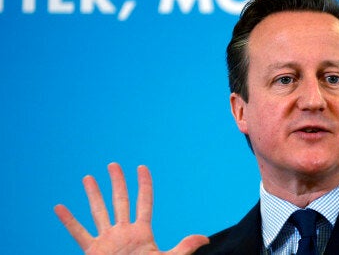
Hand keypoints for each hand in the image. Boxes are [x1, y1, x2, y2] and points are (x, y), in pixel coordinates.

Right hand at [54, 163, 208, 253]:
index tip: (142, 167)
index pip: (144, 202)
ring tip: (88, 177)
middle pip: (120, 201)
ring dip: (93, 195)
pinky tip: (60, 207)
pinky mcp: (93, 251)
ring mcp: (107, 240)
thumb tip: (206, 238)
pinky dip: (68, 221)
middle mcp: (123, 232)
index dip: (144, 185)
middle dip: (117, 182)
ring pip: (99, 212)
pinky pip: (78, 233)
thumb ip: (184, 247)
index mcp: (142, 232)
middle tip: (113, 164)